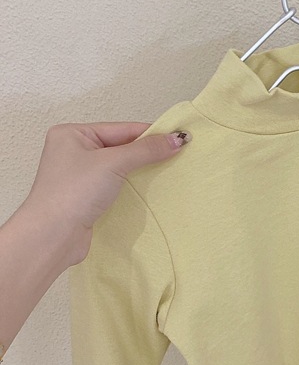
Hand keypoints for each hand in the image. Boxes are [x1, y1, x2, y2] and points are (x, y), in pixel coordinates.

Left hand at [20, 122, 190, 267]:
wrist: (53, 236)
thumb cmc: (74, 193)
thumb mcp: (114, 163)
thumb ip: (146, 150)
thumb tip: (177, 139)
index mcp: (72, 134)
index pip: (122, 129)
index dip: (151, 133)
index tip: (179, 138)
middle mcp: (74, 150)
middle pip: (121, 145)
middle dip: (147, 151)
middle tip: (177, 153)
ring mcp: (80, 174)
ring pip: (120, 165)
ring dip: (141, 168)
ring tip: (167, 168)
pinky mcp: (86, 195)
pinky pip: (116, 182)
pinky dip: (132, 183)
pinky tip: (149, 185)